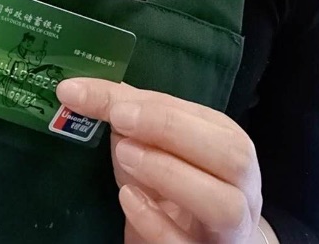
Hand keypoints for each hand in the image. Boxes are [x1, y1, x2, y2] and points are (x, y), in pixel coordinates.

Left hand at [56, 78, 262, 243]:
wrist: (194, 239)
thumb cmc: (174, 183)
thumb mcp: (153, 145)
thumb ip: (129, 114)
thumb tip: (77, 90)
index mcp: (230, 144)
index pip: (203, 118)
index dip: (157, 109)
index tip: (113, 106)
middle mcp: (241, 186)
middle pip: (232, 155)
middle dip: (173, 131)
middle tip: (121, 122)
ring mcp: (230, 228)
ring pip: (225, 203)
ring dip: (170, 173)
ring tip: (125, 156)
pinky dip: (156, 222)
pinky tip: (128, 198)